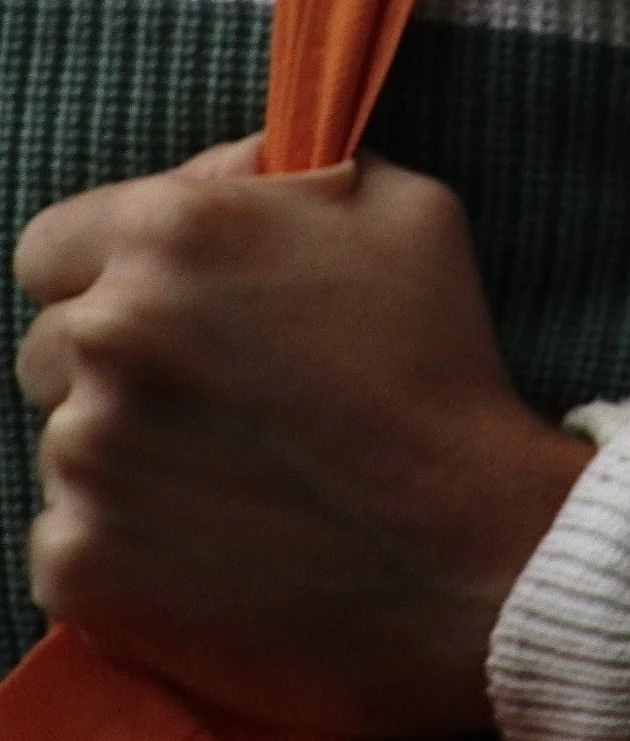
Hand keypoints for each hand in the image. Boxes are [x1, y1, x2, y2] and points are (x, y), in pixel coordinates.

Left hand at [14, 139, 591, 739]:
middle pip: (49, 347)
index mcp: (168, 234)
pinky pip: (68, 541)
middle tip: (217, 400)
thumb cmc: (442, 366)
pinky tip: (216, 543)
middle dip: (118, 366)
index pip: (53, 245)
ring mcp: (85, 456)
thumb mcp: (400, 207)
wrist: (470, 551)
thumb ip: (286, 173)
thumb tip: (226, 177)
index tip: (170, 311)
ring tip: (234, 478)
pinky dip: (125, 546)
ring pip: (65, 445)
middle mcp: (107, 333)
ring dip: (127, 456)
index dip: (109, 273)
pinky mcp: (80, 567)